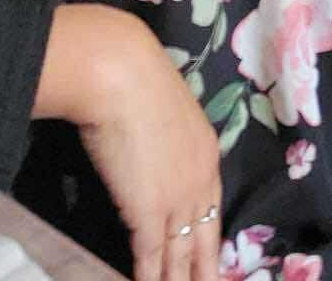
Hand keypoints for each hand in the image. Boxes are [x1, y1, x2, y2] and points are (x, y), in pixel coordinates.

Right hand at [34, 5, 220, 280]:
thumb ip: (165, 137)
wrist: (118, 71)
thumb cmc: (133, 78)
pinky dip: (148, 278)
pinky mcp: (149, 211)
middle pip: (205, 240)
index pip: (212, 208)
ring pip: (180, 256)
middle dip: (203, 272)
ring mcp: (177, 198)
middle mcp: (200, 179)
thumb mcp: (163, 110)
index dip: (208, 240)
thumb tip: (151, 150)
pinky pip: (151, 258)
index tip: (207, 262)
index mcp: (207, 152)